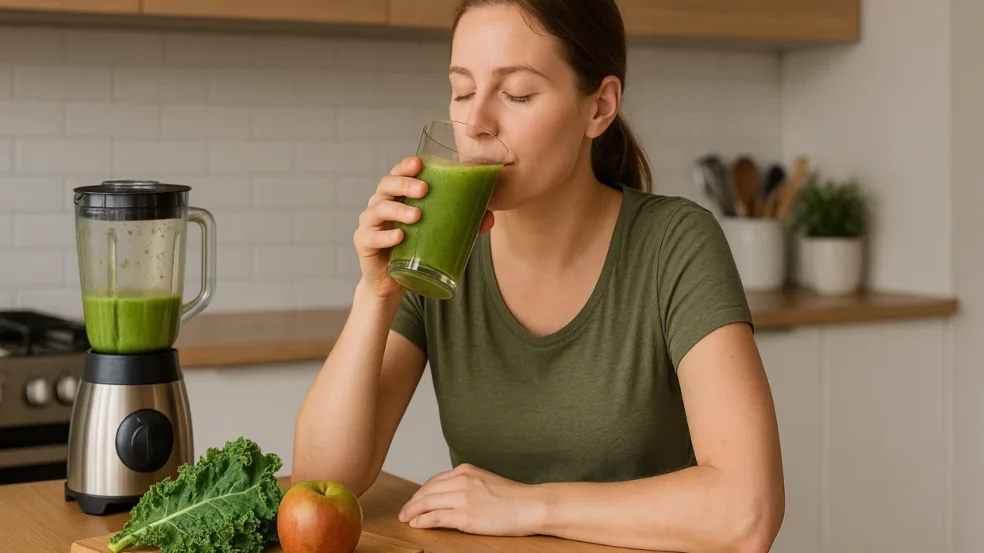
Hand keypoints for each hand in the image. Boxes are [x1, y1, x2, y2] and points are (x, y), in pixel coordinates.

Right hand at [354, 157, 495, 299]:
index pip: (397, 174)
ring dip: (398, 209)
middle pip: (385, 185)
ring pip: (378, 209)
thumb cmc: (415, 249)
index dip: (405, 166)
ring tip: (416, 215)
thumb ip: (462, 224)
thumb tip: (488, 217)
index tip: (419, 163)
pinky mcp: (364, 244)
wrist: (394, 283)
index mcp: (397, 197)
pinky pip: (371, 237)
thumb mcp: (437, 233)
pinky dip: (385, 236)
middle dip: (404, 184)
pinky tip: (399, 236)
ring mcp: (370, 224)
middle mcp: (380, 205)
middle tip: (424, 189)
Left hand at [397, 463, 543, 536]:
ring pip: (427, 503)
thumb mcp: (486, 481)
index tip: (414, 501)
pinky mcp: (465, 515)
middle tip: (404, 512)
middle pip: (426, 491)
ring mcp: (463, 498)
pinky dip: (422, 521)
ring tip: (405, 519)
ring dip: (412, 511)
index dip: (421, 492)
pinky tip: (416, 524)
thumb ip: (468, 484)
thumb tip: (451, 495)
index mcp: (466, 470)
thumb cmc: (514, 497)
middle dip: (412, 502)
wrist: (531, 505)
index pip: (434, 481)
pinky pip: (435, 517)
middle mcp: (461, 480)